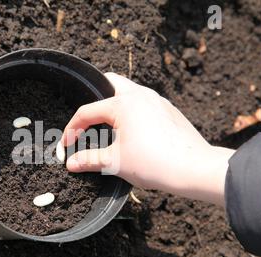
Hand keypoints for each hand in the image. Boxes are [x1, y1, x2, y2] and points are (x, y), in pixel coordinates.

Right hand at [61, 73, 234, 205]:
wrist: (194, 168)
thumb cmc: (155, 163)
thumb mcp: (115, 163)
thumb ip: (89, 160)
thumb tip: (71, 163)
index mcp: (123, 104)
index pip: (87, 112)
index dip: (72, 129)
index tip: (66, 145)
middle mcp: (140, 95)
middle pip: (109, 83)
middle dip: (93, 96)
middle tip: (85, 118)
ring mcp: (157, 100)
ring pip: (129, 91)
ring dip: (113, 104)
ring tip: (106, 124)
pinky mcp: (168, 110)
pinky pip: (144, 102)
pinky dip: (131, 110)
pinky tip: (131, 130)